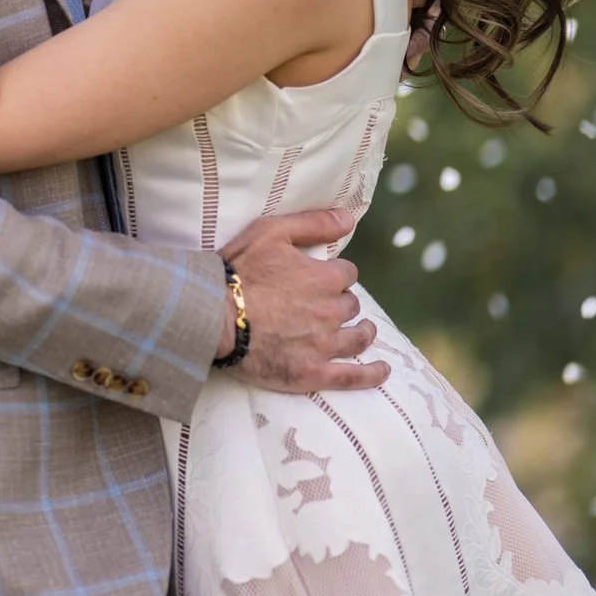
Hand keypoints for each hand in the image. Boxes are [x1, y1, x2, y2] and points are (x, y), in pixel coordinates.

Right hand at [217, 207, 389, 393]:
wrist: (213, 315)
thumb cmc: (238, 271)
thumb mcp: (271, 232)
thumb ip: (313, 224)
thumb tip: (349, 217)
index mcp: (324, 278)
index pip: (346, 274)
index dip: (334, 274)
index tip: (321, 277)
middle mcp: (330, 311)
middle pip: (350, 305)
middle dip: (341, 302)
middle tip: (325, 304)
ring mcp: (324, 344)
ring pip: (357, 337)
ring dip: (362, 332)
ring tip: (362, 331)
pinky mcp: (313, 372)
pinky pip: (352, 377)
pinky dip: (371, 374)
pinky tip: (382, 371)